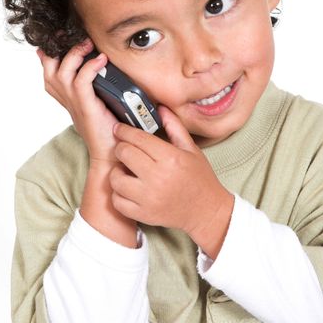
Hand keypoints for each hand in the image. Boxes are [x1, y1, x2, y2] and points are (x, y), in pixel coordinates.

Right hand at [35, 38, 119, 166]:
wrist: (111, 153)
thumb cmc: (108, 129)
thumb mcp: (98, 103)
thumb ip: (95, 87)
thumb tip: (101, 68)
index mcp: (67, 99)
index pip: (48, 73)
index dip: (47, 56)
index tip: (53, 41)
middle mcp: (67, 100)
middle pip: (49, 70)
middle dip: (56, 49)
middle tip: (69, 35)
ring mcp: (75, 103)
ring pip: (62, 72)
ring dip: (75, 54)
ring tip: (87, 43)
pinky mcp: (86, 107)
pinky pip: (82, 82)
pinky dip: (90, 67)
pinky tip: (101, 59)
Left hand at [109, 105, 233, 252]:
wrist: (207, 211)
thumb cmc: (200, 178)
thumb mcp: (191, 149)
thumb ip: (174, 127)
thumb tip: (161, 107)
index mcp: (170, 158)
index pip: (138, 138)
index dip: (124, 131)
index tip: (119, 129)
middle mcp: (158, 177)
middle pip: (124, 154)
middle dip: (120, 147)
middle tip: (124, 148)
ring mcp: (149, 198)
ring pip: (116, 179)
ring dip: (117, 171)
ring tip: (125, 169)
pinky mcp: (143, 214)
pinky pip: (118, 201)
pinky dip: (118, 193)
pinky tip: (128, 188)